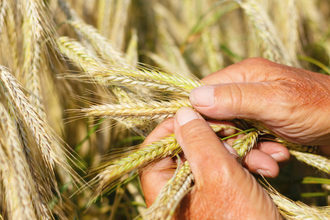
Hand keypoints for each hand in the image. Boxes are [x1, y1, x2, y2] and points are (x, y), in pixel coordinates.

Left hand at [141, 108, 280, 219]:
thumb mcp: (219, 176)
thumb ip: (199, 141)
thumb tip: (182, 114)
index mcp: (164, 189)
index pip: (155, 148)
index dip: (174, 127)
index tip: (197, 113)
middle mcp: (179, 191)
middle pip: (189, 149)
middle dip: (221, 139)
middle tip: (241, 135)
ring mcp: (202, 194)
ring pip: (214, 157)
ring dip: (241, 152)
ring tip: (266, 158)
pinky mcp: (223, 196)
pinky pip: (229, 171)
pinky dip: (247, 165)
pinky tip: (268, 166)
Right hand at [191, 58, 329, 145]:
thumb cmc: (318, 107)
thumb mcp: (275, 101)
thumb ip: (235, 98)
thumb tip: (194, 98)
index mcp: (242, 74)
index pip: (202, 93)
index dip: (202, 118)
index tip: (215, 138)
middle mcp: (244, 89)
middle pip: (215, 117)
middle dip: (229, 140)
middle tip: (243, 155)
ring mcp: (253, 107)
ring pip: (231, 133)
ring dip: (247, 151)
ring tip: (270, 160)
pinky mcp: (261, 124)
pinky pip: (247, 141)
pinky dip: (259, 153)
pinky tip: (276, 157)